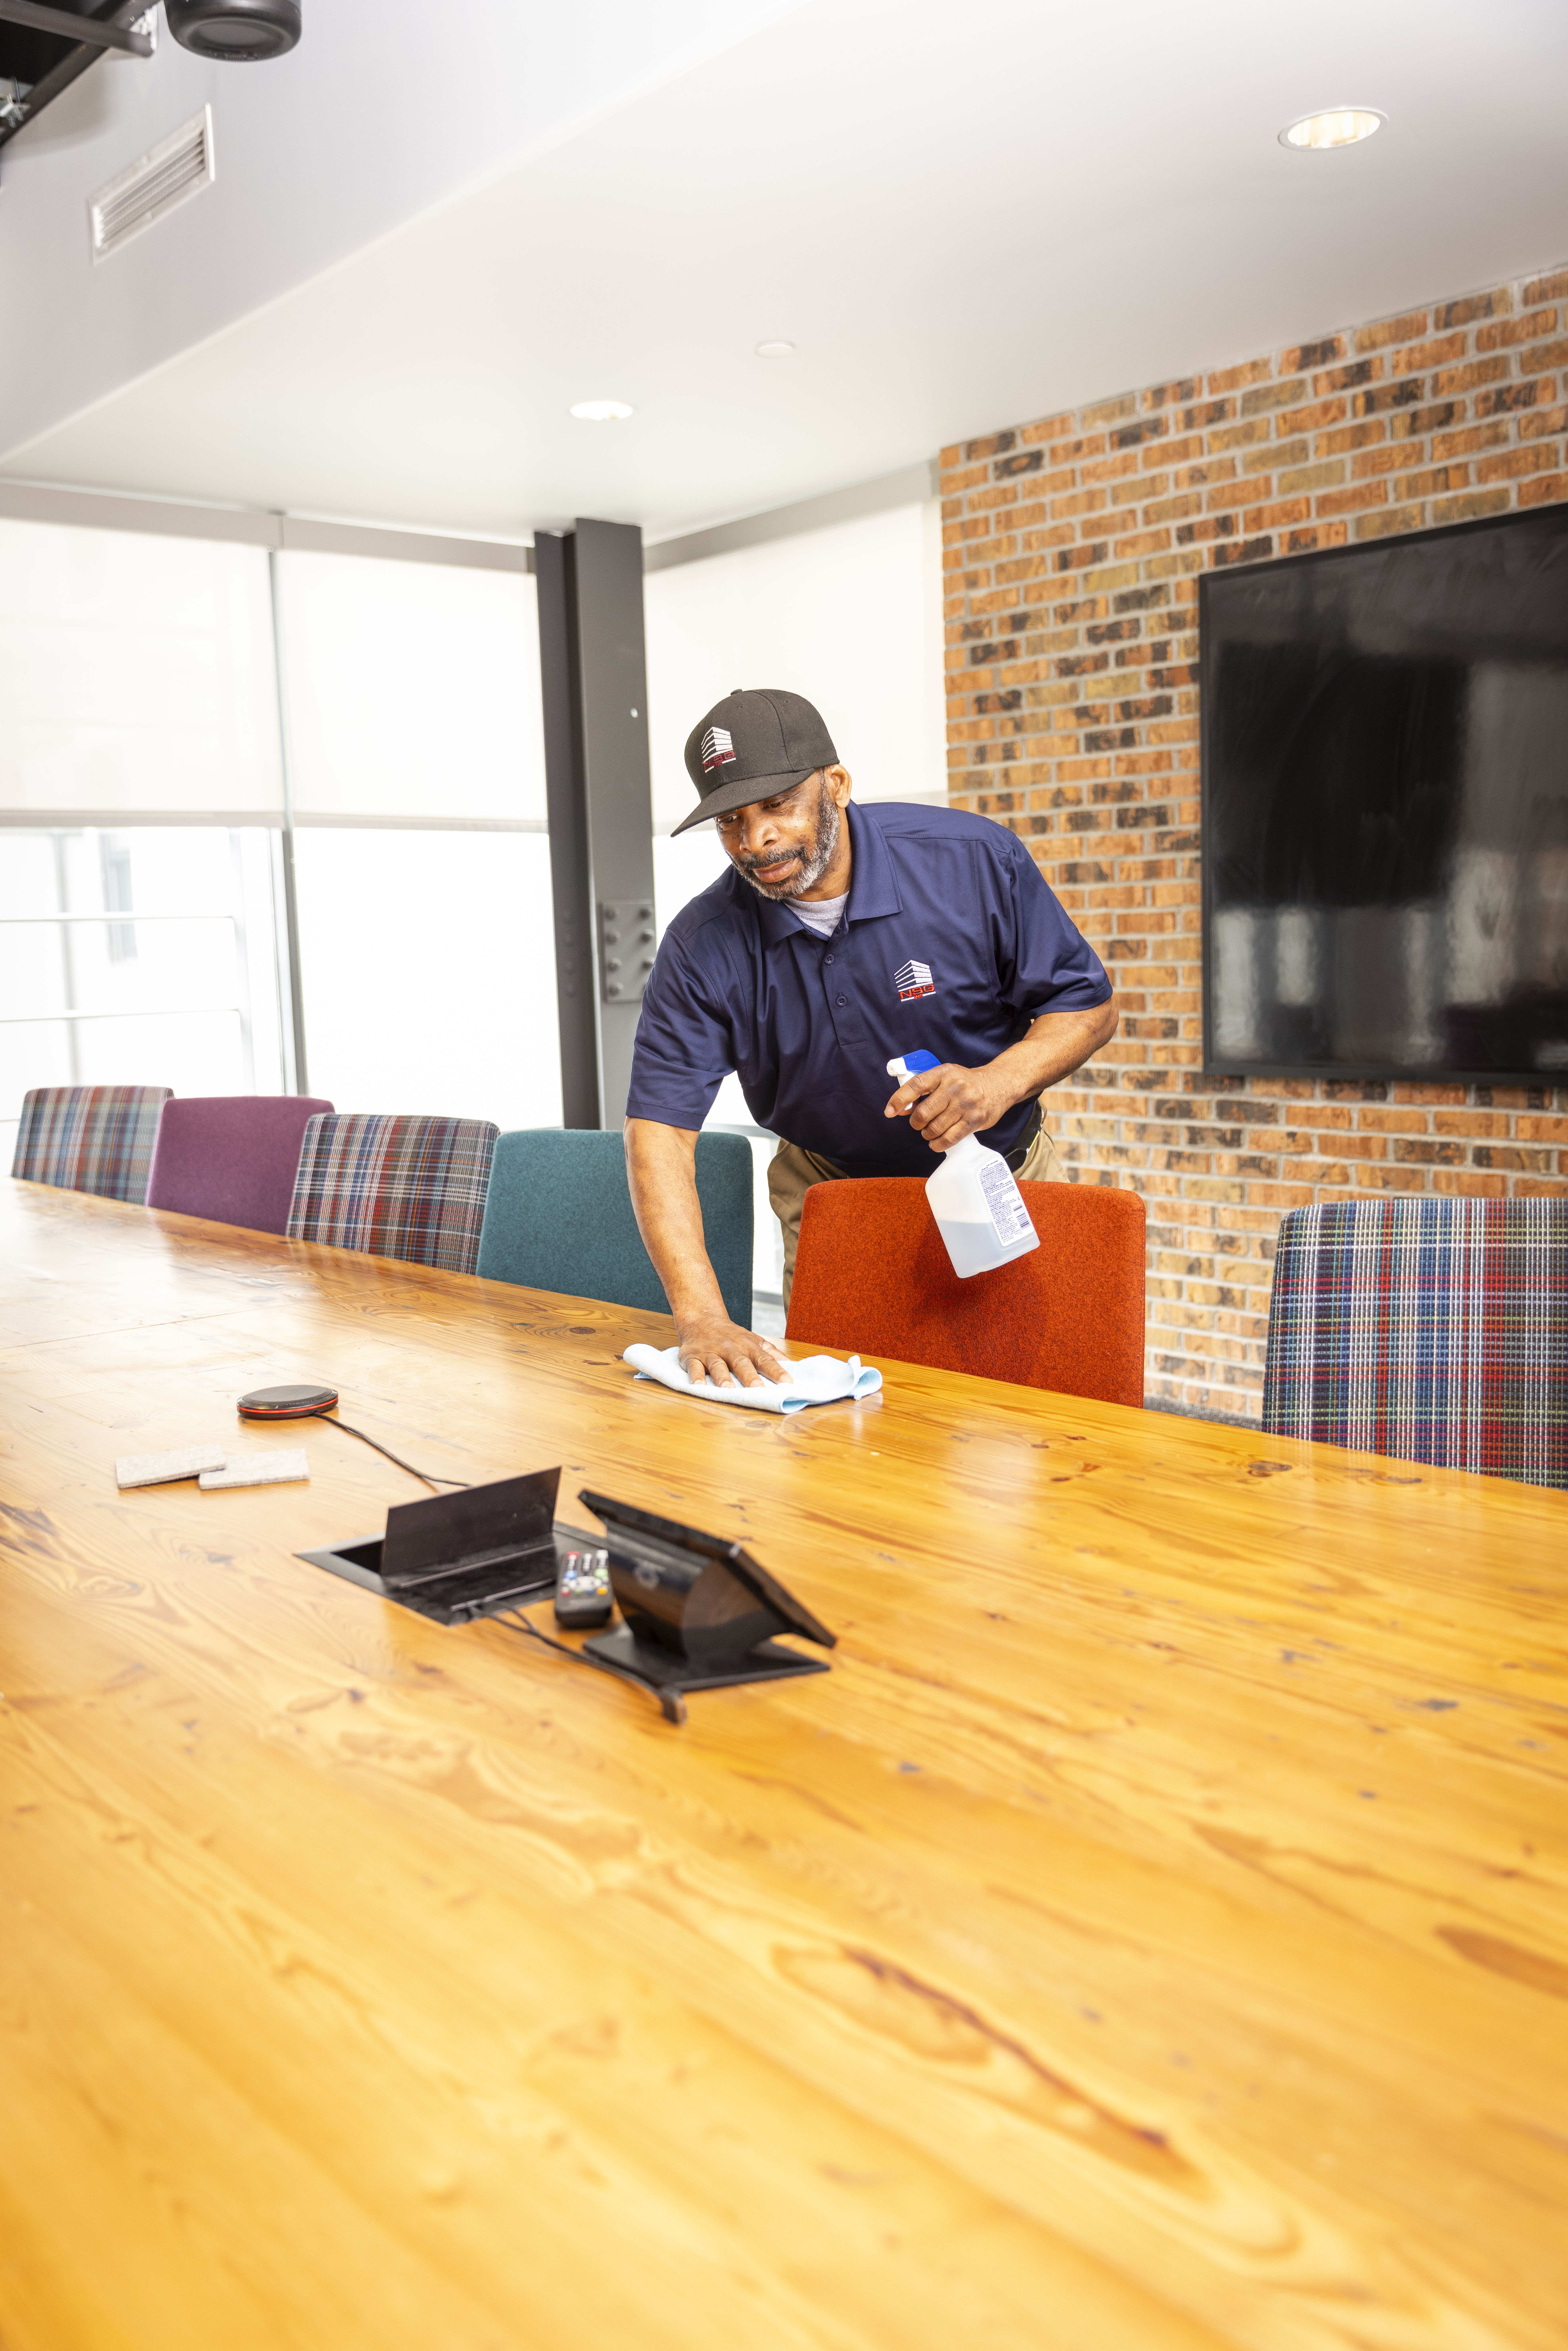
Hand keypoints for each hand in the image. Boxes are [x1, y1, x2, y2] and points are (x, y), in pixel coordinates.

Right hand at [677, 1318, 792, 1388]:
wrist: (702, 1320)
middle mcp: (730, 1348)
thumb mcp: (754, 1340)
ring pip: (717, 1365)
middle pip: (741, 1362)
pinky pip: (694, 1367)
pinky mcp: (693, 1357)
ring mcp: (710, 1352)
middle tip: (758, 1388)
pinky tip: (698, 1386)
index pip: (764, 1359)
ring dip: (723, 1377)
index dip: (776, 1371)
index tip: (787, 1382)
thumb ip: (771, 1353)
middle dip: (749, 1376)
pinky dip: (695, 1376)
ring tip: (728, 1390)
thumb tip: (792, 1365)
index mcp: (747, 1346)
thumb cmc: (732, 1336)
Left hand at [884, 1062, 1012, 1151]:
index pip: (915, 1086)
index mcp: (943, 1073)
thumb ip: (924, 1090)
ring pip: (935, 1128)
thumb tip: (902, 1109)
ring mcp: (966, 1104)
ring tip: (930, 1131)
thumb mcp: (945, 1076)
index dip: (899, 1100)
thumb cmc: (966, 1082)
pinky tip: (937, 1141)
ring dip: (927, 1134)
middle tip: (919, 1123)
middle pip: (923, 1113)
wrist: (999, 1084)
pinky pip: (949, 1138)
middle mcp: (955, 1087)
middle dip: (916, 1123)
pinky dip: (938, 1144)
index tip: (890, 1111)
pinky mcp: (974, 1120)